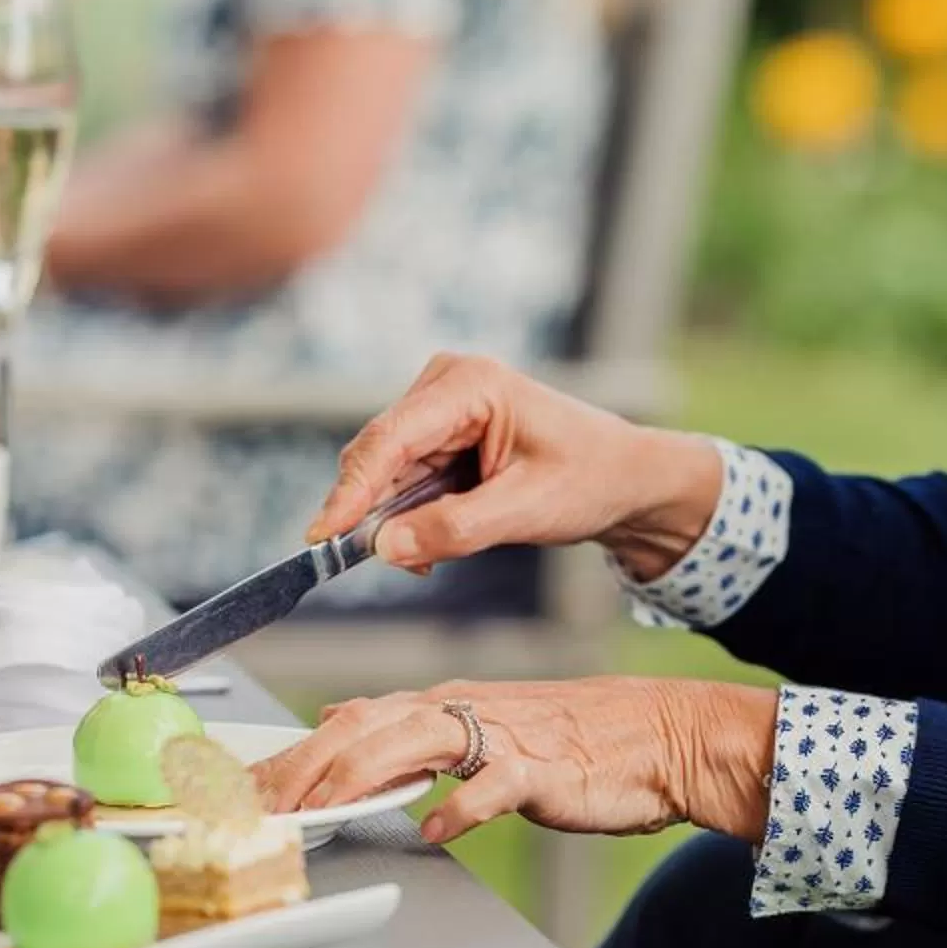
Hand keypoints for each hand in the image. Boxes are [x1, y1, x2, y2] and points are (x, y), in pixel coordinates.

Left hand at [254, 676, 778, 845]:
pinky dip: (460, 805)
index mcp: (444, 703)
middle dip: (304, 765)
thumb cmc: (577, 740)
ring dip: (358, 776)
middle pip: (364, 727)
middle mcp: (463, 709)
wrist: (661, 737)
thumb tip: (339, 718)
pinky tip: (435, 827)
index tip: (246, 790)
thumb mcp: (481, 725)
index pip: (350, 720)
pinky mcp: (541, 769)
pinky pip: (493, 786)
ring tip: (319, 809)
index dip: (293, 755)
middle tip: (259, 804)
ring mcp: (503, 737)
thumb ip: (412, 726)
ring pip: (414, 742)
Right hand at [308, 354, 728, 576]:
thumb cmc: (589, 480)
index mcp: (470, 384)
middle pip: (378, 456)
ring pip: (385, 474)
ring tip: (436, 556)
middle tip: (403, 563)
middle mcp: (445, 385)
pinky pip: (401, 482)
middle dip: (376, 514)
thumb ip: (454, 529)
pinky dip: (409, 517)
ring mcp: (439, 408)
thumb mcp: (525, 511)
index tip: (320, 537)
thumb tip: (385, 547)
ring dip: (396, 521)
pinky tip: (436, 543)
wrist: (626, 478)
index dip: (351, 490)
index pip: (389, 439)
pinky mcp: (439, 435)